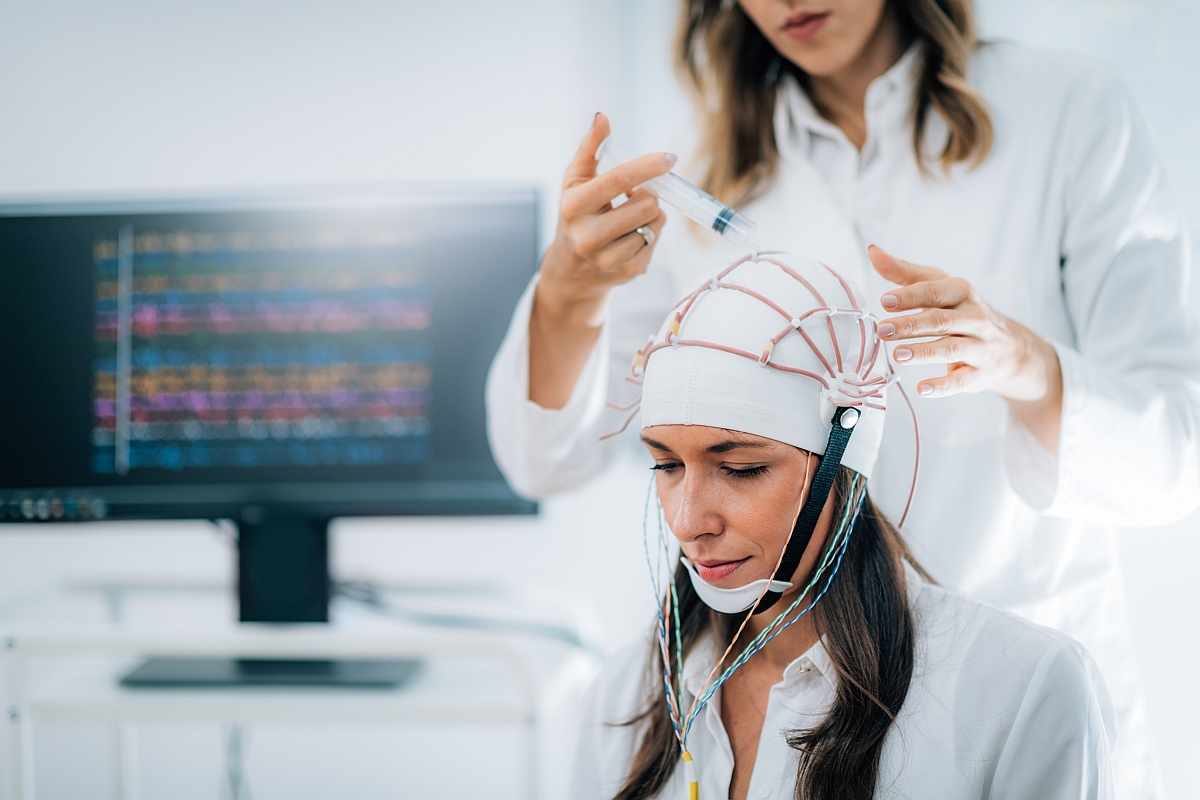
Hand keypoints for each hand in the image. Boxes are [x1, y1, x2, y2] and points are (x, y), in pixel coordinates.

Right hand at [528, 113, 672, 409]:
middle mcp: (588, 236)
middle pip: (647, 204)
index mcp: (574, 206)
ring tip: (628, 219)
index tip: (669, 158)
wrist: (572, 270)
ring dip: (649, 216)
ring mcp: (608, 258)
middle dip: (648, 195)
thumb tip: (602, 117)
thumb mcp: (575, 182)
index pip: (619, 180)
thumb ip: (589, 148)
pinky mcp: (628, 273)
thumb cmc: (576, 215)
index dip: (648, 166)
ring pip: (655, 223)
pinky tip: (629, 237)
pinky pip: (656, 241)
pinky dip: (649, 234)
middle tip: (635, 196)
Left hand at [868, 245, 1062, 449]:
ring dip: (923, 353)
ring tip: (897, 355)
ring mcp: (979, 348)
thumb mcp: (940, 287)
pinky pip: (961, 381)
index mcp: (962, 293)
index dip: (911, 296)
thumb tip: (873, 252)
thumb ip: (905, 273)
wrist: (1010, 348)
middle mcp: (975, 319)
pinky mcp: (979, 375)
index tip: (885, 300)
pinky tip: (922, 389)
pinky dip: (942, 386)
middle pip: (941, 321)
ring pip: (951, 349)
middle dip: (911, 326)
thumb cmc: (962, 311)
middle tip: (883, 330)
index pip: (936, 292)